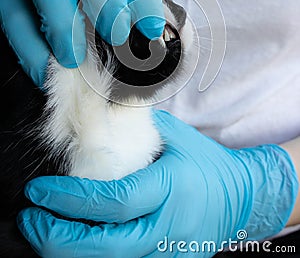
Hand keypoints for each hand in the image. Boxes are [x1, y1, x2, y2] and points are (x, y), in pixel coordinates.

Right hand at [0, 0, 164, 85]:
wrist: (44, 47)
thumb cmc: (93, 40)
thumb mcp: (120, 32)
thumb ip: (138, 31)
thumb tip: (163, 42)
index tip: (151, 29)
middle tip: (116, 35)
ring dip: (63, 17)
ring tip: (73, 58)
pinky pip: (13, 11)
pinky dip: (30, 44)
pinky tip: (44, 70)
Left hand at [17, 110, 297, 257]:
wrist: (240, 198)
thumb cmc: (207, 163)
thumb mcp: (177, 136)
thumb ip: (137, 127)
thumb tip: (98, 117)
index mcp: (169, 188)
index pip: (113, 201)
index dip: (70, 199)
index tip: (40, 191)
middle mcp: (167, 226)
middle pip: (106, 247)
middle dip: (59, 239)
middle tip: (31, 220)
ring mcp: (167, 252)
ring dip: (70, 252)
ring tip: (43, 233)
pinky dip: (93, 256)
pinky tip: (74, 241)